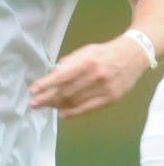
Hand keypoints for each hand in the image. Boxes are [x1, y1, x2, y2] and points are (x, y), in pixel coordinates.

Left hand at [29, 36, 148, 117]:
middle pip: (66, 92)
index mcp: (86, 62)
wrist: (131, 57)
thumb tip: (53, 75)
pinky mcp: (111, 99)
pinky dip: (74, 112)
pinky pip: (89, 108)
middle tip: (34, 103)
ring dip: (58, 105)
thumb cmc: (103, 53)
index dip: (45, 85)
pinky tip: (63, 114)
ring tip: (46, 106)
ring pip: (76, 101)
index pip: (61, 77)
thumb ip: (68, 63)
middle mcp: (94, 77)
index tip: (33, 90)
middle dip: (47, 98)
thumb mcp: (84, 51)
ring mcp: (104, 89)